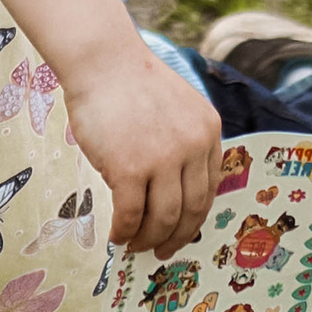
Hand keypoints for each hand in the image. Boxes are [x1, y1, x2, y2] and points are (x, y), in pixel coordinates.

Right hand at [59, 40, 220, 257]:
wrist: (101, 59)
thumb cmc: (129, 82)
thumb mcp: (177, 108)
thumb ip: (183, 141)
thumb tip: (174, 190)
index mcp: (207, 130)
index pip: (209, 188)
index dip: (195, 216)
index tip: (182, 231)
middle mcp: (192, 146)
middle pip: (191, 209)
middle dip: (176, 237)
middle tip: (162, 251)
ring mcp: (162, 158)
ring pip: (163, 218)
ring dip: (149, 239)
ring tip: (136, 245)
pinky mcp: (129, 168)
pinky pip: (130, 214)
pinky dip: (124, 231)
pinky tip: (117, 236)